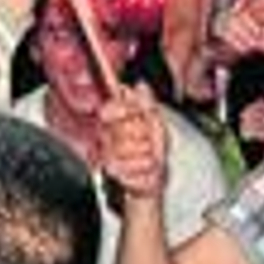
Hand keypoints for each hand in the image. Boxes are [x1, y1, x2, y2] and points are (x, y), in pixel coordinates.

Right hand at [99, 83, 168, 200]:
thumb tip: (140, 84)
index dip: (121, 110)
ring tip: (148, 157)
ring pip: (126, 149)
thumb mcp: (156, 123)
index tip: (134, 113)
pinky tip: (145, 169)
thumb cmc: (152, 151)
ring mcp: (108, 155)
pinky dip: (144, 169)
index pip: (107, 109)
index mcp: (114, 122)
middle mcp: (107, 137)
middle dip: (141, 135)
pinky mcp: (113, 173)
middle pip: (121, 129)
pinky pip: (131, 167)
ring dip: (145, 154)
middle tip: (147, 141)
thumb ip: (147, 103)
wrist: (153, 179)